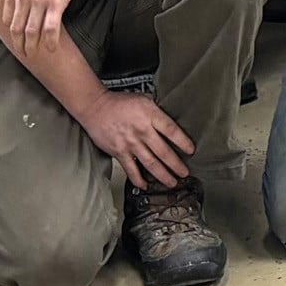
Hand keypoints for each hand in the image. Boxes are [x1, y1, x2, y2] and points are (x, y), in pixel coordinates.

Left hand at [0, 0, 88, 49]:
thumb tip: (17, 12)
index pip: (7, 20)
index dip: (12, 35)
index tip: (17, 42)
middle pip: (17, 29)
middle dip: (19, 45)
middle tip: (24, 54)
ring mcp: (39, 0)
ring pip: (32, 31)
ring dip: (33, 47)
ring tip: (35, 54)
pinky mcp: (56, 3)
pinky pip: (50, 28)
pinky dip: (50, 41)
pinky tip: (52, 48)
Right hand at [76, 89, 195, 186]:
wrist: (95, 107)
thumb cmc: (120, 102)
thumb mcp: (144, 99)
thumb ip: (157, 112)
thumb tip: (170, 120)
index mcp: (150, 116)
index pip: (171, 130)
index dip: (183, 142)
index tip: (191, 151)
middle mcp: (142, 131)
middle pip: (163, 151)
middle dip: (176, 165)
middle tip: (185, 173)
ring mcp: (130, 143)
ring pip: (150, 163)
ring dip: (162, 175)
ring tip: (172, 182)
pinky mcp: (119, 152)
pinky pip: (131, 169)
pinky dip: (139, 179)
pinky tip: (146, 185)